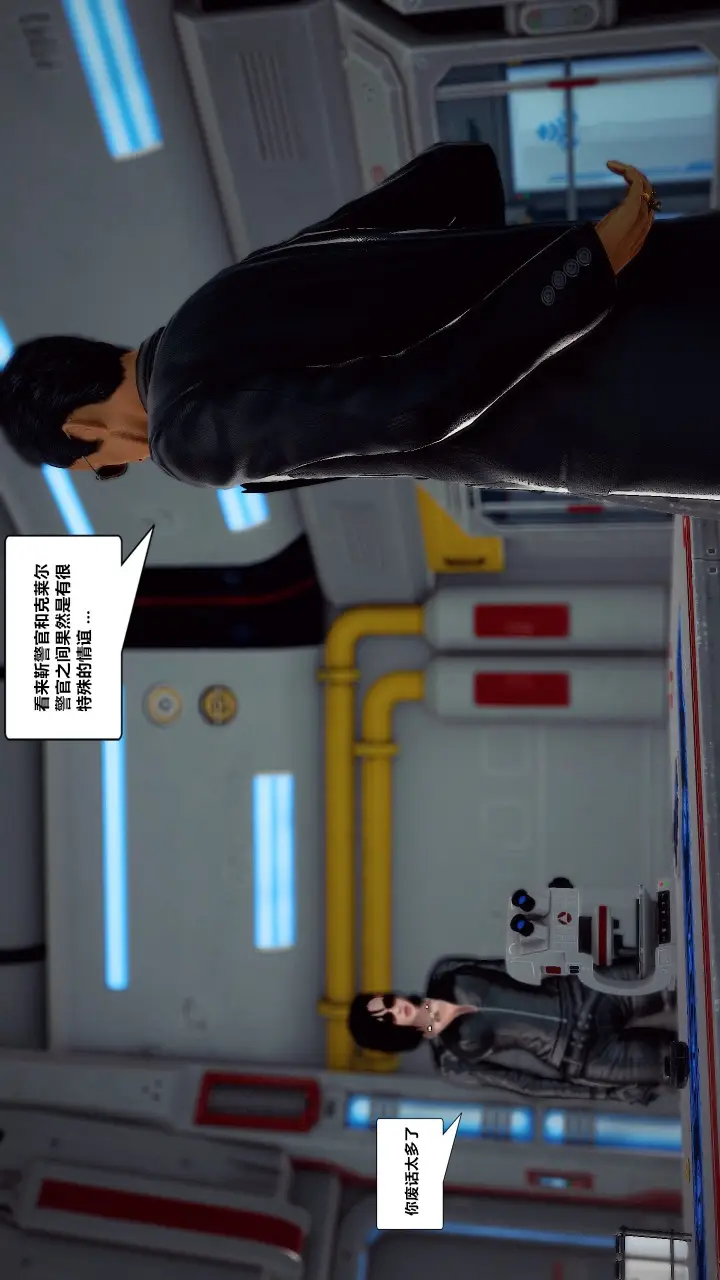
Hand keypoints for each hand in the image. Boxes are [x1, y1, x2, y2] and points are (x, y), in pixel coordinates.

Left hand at [595, 160, 656, 274]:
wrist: (596, 264)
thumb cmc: (596, 259)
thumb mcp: (606, 247)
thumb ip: (609, 238)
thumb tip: (600, 230)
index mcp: (639, 233)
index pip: (646, 207)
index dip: (638, 193)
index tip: (623, 185)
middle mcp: (644, 223)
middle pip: (648, 194)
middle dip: (636, 179)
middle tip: (619, 170)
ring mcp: (640, 215)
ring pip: (645, 186)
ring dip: (631, 172)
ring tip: (614, 166)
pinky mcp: (632, 207)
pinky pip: (637, 182)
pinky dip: (627, 171)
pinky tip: (612, 166)